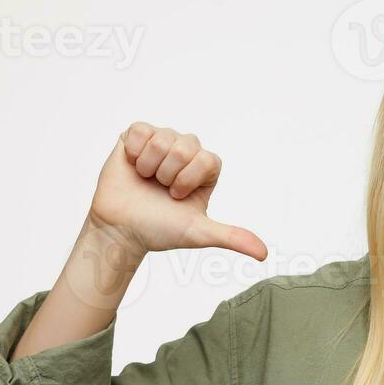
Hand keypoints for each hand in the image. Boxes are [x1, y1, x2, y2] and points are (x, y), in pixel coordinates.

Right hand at [87, 122, 268, 260]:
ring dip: (150, 166)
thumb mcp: (199, 233)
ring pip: (162, 138)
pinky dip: (134, 152)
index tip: (176, 196)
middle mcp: (186, 152)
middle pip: (186, 144)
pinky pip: (140, 130)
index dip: (189, 178)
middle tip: (160, 188)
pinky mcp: (136, 136)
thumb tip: (263, 254)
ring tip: (145, 179)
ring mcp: (162, 142)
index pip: (208, 159)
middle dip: (169, 173)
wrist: (119, 229)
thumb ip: (233, 237)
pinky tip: (133, 166)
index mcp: (205, 170)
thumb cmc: (158, 230)